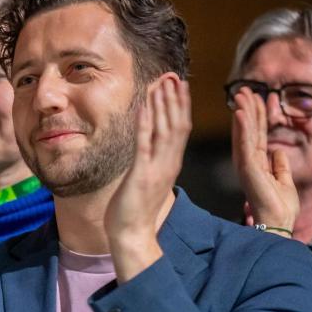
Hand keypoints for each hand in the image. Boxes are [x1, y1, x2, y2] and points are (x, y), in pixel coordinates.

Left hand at [105, 77, 191, 280]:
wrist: (132, 235)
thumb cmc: (136, 212)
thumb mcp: (146, 182)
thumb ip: (150, 164)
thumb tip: (147, 151)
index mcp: (170, 164)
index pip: (180, 129)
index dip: (180, 106)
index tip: (178, 86)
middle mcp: (168, 163)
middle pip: (178, 124)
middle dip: (176, 99)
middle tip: (174, 76)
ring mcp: (156, 168)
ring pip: (165, 130)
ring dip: (164, 105)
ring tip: (163, 83)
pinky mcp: (141, 174)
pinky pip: (144, 144)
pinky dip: (146, 124)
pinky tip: (144, 107)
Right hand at [231, 85, 296, 235]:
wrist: (278, 221)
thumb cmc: (281, 206)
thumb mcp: (284, 180)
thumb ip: (280, 165)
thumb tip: (279, 152)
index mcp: (257, 163)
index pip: (257, 134)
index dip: (257, 116)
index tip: (257, 98)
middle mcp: (248, 161)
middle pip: (248, 130)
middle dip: (247, 108)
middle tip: (244, 89)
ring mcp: (246, 163)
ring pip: (244, 133)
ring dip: (243, 112)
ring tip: (241, 94)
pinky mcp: (247, 167)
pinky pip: (244, 143)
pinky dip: (242, 127)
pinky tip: (240, 113)